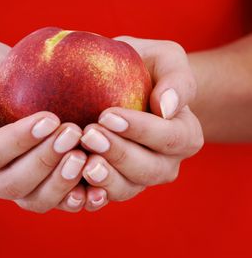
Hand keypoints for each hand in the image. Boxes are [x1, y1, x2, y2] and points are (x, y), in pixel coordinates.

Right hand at [0, 41, 87, 212]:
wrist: (3, 86)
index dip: (19, 141)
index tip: (50, 119)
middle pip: (13, 183)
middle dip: (45, 160)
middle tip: (73, 134)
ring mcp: (13, 189)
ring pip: (35, 200)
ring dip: (62, 182)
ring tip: (84, 157)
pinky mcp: (38, 190)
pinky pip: (56, 203)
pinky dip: (76, 199)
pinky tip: (97, 188)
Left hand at [66, 38, 203, 210]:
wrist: (123, 84)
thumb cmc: (144, 69)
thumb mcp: (164, 59)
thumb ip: (177, 78)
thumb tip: (169, 107)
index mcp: (184, 135)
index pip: (169, 138)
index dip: (140, 130)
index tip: (108, 115)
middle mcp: (165, 162)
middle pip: (148, 169)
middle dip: (118, 154)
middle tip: (89, 135)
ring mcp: (139, 177)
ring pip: (127, 189)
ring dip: (104, 178)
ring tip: (82, 161)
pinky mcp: (114, 185)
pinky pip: (104, 198)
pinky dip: (90, 196)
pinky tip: (74, 188)